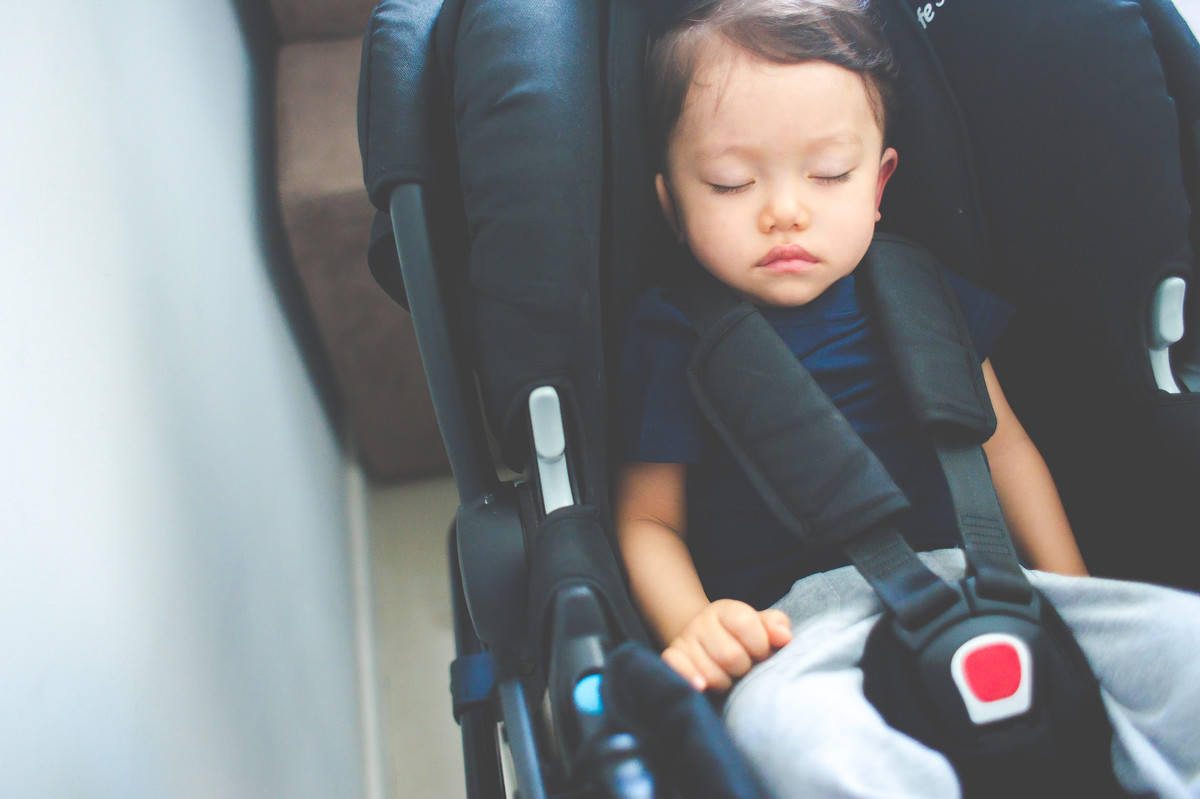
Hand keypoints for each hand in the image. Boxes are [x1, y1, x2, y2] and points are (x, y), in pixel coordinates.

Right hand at [662, 599, 791, 693]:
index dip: (760, 645)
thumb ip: (775, 626)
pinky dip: (692, 680)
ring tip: (728, 677)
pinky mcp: (672, 657)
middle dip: (744, 669)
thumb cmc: (739, 639)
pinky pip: (678, 670)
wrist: (702, 643)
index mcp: (725, 610)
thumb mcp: (759, 626)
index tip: (762, 654)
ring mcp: (685, 640)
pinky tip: (702, 686)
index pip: (746, 624)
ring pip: (711, 673)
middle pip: (731, 656)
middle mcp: (702, 621)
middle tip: (744, 669)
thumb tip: (785, 637)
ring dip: (726, 683)